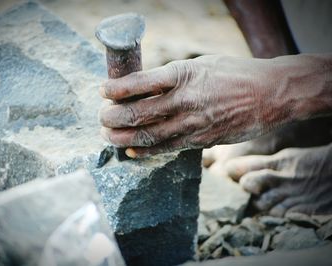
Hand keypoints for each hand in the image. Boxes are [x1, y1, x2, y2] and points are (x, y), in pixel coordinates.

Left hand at [99, 54, 330, 157]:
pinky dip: (145, 151)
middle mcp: (184, 101)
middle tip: (101, 117)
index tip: (102, 91)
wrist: (269, 95)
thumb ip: (172, 78)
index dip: (115, 89)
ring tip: (108, 135)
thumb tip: (144, 88)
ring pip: (147, 136)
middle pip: (137, 114)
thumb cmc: (233, 74)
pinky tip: (131, 151)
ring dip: (122, 138)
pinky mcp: (200, 141)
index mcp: (182, 75)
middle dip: (112, 118)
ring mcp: (192, 124)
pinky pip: (166, 148)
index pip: (139, 84)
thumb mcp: (199, 65)